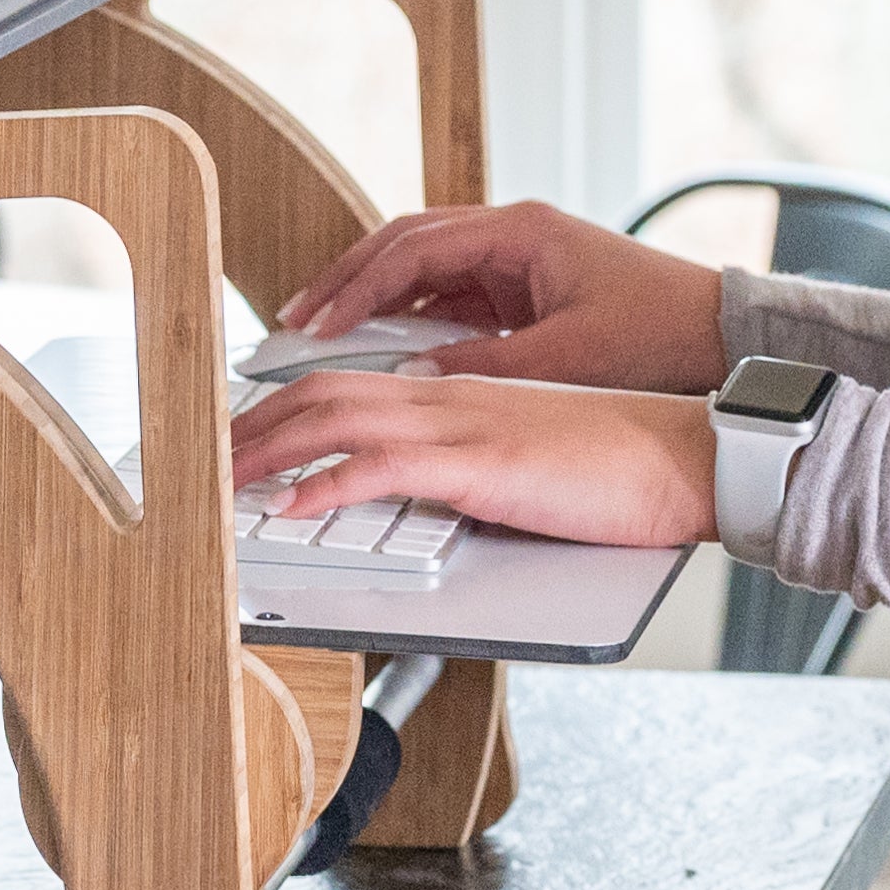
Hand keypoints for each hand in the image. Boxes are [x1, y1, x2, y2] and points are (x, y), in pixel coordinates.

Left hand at [227, 368, 714, 551]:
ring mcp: (462, 427)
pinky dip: (327, 484)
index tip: (244, 434)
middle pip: (324, 392)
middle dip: (253, 424)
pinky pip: (385, 468)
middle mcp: (449, 398)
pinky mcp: (482, 465)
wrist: (684, 457)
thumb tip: (423, 490)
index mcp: (458, 393)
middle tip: (204, 457)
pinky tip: (291, 505)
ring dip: (267, 450)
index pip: (350, 385)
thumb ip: (468, 465)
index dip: (285, 405)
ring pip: (337, 419)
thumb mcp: (524, 459)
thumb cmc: (618, 465)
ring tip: (220, 480)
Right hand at [278, 199, 729, 391]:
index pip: (413, 247)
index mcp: (521, 232)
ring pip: (425, 269)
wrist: (729, 340)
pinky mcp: (529, 291)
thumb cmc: (664, 336)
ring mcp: (521, 260)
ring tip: (324, 332)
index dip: (356, 286)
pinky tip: (383, 347)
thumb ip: (482, 364)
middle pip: (406, 245)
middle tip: (296, 320)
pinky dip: (411, 317)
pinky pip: (452, 295)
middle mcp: (515, 234)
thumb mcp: (566, 359)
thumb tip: (411, 376)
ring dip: (375, 298)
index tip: (315, 323)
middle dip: (348, 281)